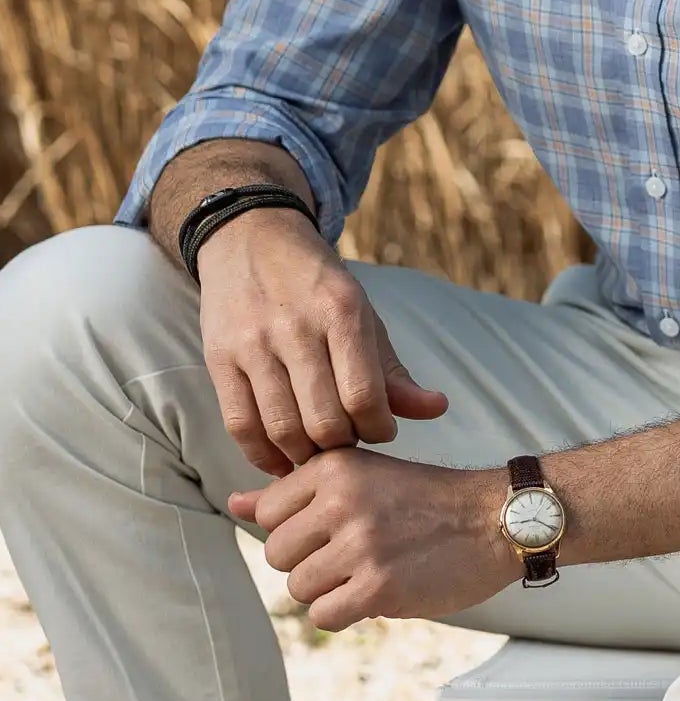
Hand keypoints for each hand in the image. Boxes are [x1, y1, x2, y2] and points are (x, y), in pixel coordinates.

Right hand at [198, 209, 448, 476]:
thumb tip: (438, 409)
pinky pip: (240, 424)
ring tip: (316, 451)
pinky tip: (280, 460)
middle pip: (324, 421)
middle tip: (346, 440)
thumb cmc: (318, 289)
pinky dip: (262, 455)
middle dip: (342, 445)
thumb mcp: (363, 317)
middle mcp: (296, 328)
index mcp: (342, 313)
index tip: (378, 429)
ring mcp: (253, 344)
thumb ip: (395, 372)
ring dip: (305, 454)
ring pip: (282, 428)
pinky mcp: (218, 359)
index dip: (377, 429)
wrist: (251, 240)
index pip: (364, 397)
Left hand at [228, 447, 515, 629]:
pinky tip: (376, 592)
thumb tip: (234, 503)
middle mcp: (342, 503)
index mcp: (334, 469)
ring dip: (329, 589)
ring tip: (369, 571)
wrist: (493, 519)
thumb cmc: (425, 499)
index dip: (297, 529)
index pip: (268, 513)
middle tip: (353, 554)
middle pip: (277, 555)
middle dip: (309, 562)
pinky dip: (344, 611)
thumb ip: (295, 491)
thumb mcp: (361, 475)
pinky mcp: (379, 586)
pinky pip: (325, 615)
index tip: (335, 527)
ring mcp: (360, 546)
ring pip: (299, 588)